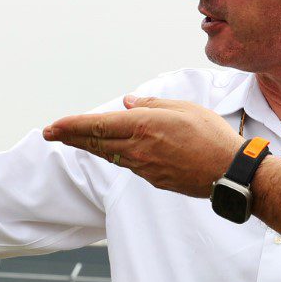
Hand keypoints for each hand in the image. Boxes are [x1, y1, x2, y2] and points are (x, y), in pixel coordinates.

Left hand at [42, 97, 241, 196]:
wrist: (230, 172)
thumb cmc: (211, 135)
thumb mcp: (182, 108)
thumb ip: (151, 104)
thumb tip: (128, 102)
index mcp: (143, 127)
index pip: (98, 126)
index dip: (71, 127)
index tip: (52, 127)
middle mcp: (137, 149)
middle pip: (96, 144)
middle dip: (70, 137)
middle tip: (50, 133)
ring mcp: (144, 167)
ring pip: (109, 155)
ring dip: (90, 147)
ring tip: (74, 140)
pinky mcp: (153, 179)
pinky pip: (127, 164)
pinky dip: (114, 155)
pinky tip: (111, 150)